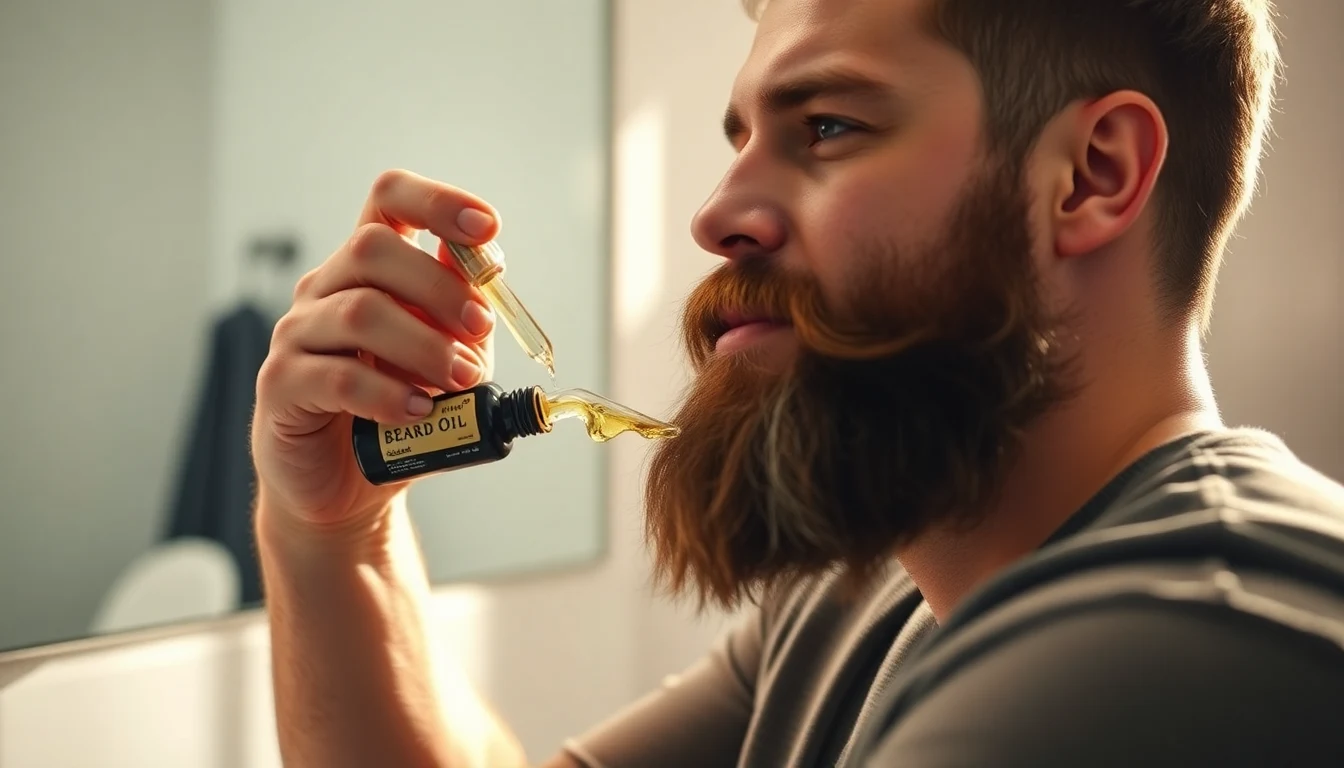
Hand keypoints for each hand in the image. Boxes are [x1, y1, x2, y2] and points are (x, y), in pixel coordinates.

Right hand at [251, 169, 497, 528]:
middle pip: (372, 249)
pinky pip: (334, 377)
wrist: (346, 486)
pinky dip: (386, 393)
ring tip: (461, 379)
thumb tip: (488, 268)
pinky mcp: (281, 386)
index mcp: (368, 268)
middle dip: (439, 287)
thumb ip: (463, 316)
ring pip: (358, 312)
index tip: (488, 226)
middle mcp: (326, 288)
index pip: (388, 201)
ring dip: (423, 344)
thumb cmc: (400, 411)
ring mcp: (297, 334)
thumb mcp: (446, 357)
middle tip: (481, 331)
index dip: (437, 202)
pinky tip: (417, 410)